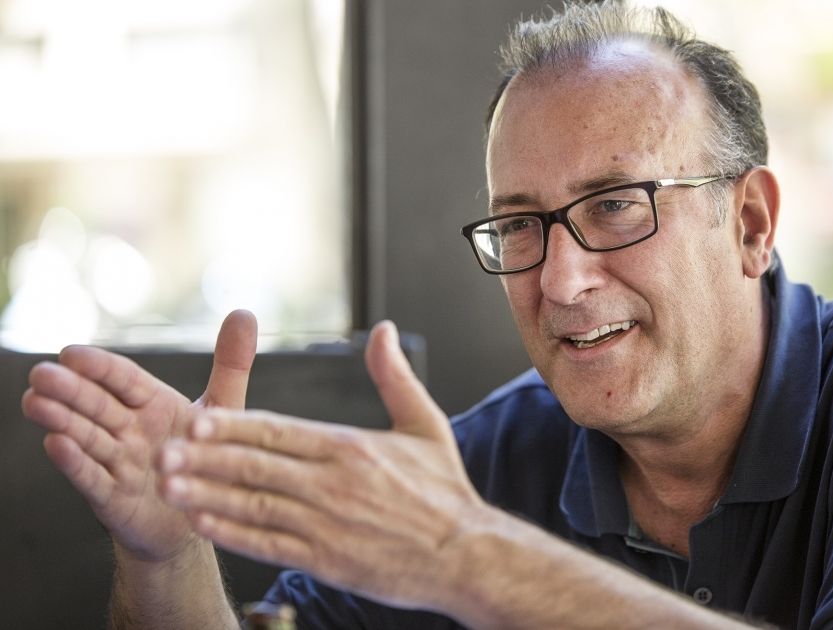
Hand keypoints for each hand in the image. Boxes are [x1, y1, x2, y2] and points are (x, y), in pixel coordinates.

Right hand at [21, 310, 256, 561]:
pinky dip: (76, 463)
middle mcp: (130, 430)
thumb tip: (244, 311)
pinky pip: (94, 478)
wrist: (203, 515)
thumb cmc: (209, 454)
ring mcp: (120, 463)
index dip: (100, 367)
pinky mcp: (116, 497)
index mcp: (154, 404)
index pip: (124, 379)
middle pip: (97, 405)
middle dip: (69, 390)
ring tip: (35, 402)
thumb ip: (230, 363)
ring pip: (87, 437)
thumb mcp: (224, 408)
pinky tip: (55, 444)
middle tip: (41, 374)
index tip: (71, 352)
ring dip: (61, 420)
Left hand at [157, 320, 485, 608]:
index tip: (196, 418)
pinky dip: (234, 534)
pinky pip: (270, 544)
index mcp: (351, 446)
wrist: (465, 554)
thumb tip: (382, 329)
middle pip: (257, 465)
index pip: (280, 430)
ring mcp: (327, 524)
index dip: (233, 426)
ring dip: (207, 494)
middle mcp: (333, 483)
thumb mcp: (425, 425)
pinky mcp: (327, 560)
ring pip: (255, 504)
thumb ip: (394, 377)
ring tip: (168, 485)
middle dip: (206, 457)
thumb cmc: (445, 491)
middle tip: (163, 450)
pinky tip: (204, 523)